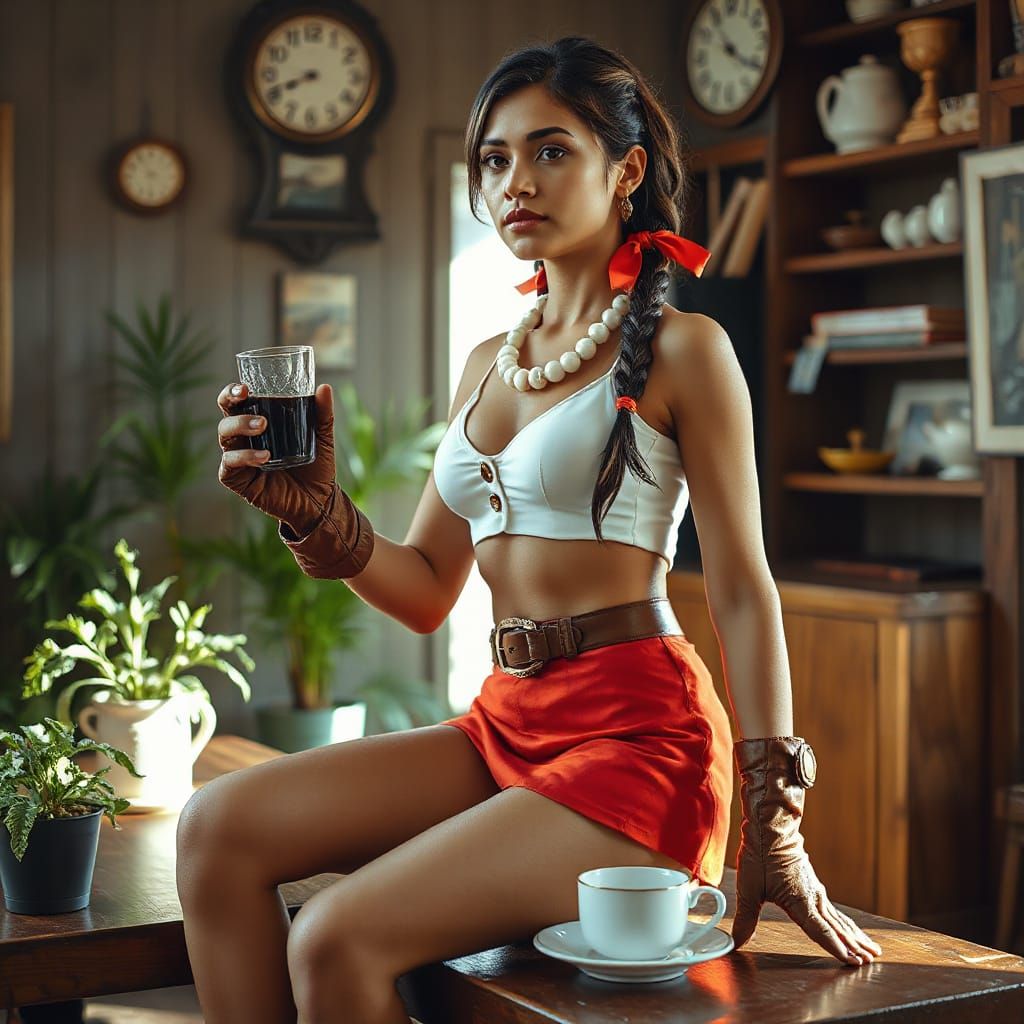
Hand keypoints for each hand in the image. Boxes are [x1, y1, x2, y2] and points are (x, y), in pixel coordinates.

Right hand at [217, 381, 374, 578]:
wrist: (320, 502)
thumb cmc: (317, 467)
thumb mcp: (323, 438)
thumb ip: (322, 414)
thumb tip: (325, 387)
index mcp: (258, 424)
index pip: (237, 402)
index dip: (233, 392)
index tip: (245, 386)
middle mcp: (244, 440)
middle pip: (226, 415)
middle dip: (229, 402)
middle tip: (246, 396)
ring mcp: (239, 460)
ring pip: (225, 436)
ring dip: (240, 425)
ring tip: (263, 425)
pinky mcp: (239, 481)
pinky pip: (230, 465)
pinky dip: (244, 457)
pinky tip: (264, 456)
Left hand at [732, 736, 882, 966]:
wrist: (771, 826)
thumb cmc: (760, 854)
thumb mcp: (748, 887)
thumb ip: (746, 918)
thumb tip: (736, 942)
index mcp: (800, 901)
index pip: (821, 931)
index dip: (836, 948)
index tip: (852, 962)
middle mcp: (813, 898)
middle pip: (837, 928)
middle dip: (854, 946)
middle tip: (871, 961)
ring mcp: (816, 891)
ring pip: (839, 919)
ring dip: (855, 936)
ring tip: (872, 950)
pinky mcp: (813, 886)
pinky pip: (833, 910)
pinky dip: (845, 923)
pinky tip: (851, 929)